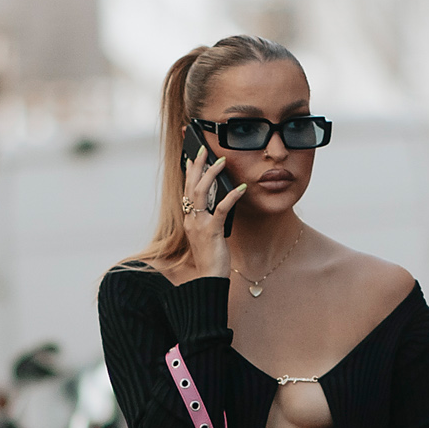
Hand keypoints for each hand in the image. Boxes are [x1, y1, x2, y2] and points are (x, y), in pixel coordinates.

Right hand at [183, 147, 247, 279]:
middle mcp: (190, 220)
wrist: (209, 278)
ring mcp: (199, 225)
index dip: (189, 173)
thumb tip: (221, 199)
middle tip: (203, 149)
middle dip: (197, 165)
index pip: (186, 190)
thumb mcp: (209, 233)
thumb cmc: (211, 257)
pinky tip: (241, 188)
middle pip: (190, 186)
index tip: (192, 157)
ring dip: (211, 174)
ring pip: (200, 193)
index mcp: (189, 220)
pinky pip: (220, 209)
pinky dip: (231, 197)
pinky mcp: (211, 231)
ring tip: (221, 161)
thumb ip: (211, 217)